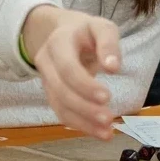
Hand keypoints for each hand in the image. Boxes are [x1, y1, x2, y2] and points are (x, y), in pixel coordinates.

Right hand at [22, 6, 121, 140]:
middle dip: (84, 107)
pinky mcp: (51, 94)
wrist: (64, 33)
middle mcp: (46, 61)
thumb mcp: (101, 27)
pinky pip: (62, 113)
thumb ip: (109, 43)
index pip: (67, 67)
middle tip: (109, 119)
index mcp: (58, 42)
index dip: (84, 85)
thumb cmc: (87, 32)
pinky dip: (80, 125)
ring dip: (82, 122)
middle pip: (60, 89)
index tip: (107, 97)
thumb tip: (113, 67)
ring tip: (107, 132)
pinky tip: (99, 132)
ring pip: (59, 105)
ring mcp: (46, 79)